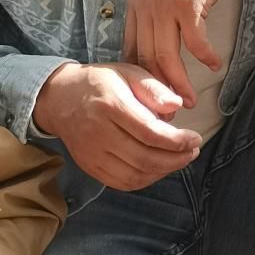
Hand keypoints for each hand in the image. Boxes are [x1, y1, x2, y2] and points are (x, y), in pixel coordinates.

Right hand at [32, 61, 200, 191]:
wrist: (59, 99)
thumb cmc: (100, 83)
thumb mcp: (127, 72)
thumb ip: (153, 88)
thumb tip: (176, 106)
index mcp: (110, 105)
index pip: (149, 132)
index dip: (177, 141)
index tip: (195, 138)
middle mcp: (98, 132)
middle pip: (144, 158)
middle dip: (176, 159)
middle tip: (192, 151)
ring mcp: (91, 153)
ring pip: (135, 175)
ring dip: (163, 171)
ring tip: (179, 159)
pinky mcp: (89, 167)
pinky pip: (123, 183)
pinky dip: (146, 179)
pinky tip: (158, 168)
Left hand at [124, 0, 232, 108]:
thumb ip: (154, 17)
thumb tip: (158, 53)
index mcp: (134, 7)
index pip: (131, 52)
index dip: (140, 81)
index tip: (149, 101)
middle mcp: (144, 8)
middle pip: (147, 60)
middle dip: (158, 90)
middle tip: (169, 112)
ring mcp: (163, 6)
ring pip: (166, 57)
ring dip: (179, 83)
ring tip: (190, 100)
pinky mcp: (186, 4)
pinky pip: (194, 42)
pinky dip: (204, 57)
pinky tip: (213, 65)